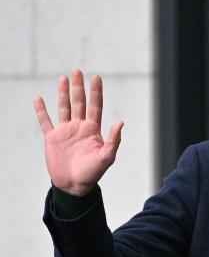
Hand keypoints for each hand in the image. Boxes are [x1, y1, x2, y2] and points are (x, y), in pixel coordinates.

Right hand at [35, 70, 123, 195]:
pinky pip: (45, 121)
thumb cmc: (93, 172)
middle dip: (78, 87)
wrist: (74, 185)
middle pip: (79, 103)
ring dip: (63, 93)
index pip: (95, 106)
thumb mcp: (107, 157)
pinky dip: (41, 110)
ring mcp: (65, 131)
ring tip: (63, 78)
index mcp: (93, 130)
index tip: (96, 77)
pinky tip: (38, 98)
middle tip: (77, 71)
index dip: (96, 92)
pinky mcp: (52, 138)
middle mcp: (79, 127)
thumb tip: (120, 122)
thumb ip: (113, 140)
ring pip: (63, 108)